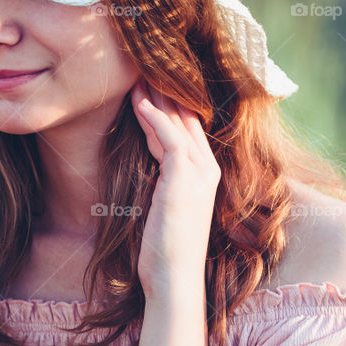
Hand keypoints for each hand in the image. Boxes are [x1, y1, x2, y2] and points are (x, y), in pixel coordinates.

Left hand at [130, 78, 220, 300]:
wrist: (174, 279)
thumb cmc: (165, 252)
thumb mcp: (164, 209)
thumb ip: (162, 184)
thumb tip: (149, 170)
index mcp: (204, 176)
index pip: (187, 130)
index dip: (169, 106)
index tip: (150, 85)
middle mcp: (207, 170)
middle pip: (186, 119)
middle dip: (165, 92)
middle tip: (144, 66)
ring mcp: (199, 173)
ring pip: (179, 122)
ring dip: (158, 96)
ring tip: (138, 73)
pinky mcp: (184, 178)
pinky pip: (170, 137)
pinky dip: (154, 117)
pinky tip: (138, 101)